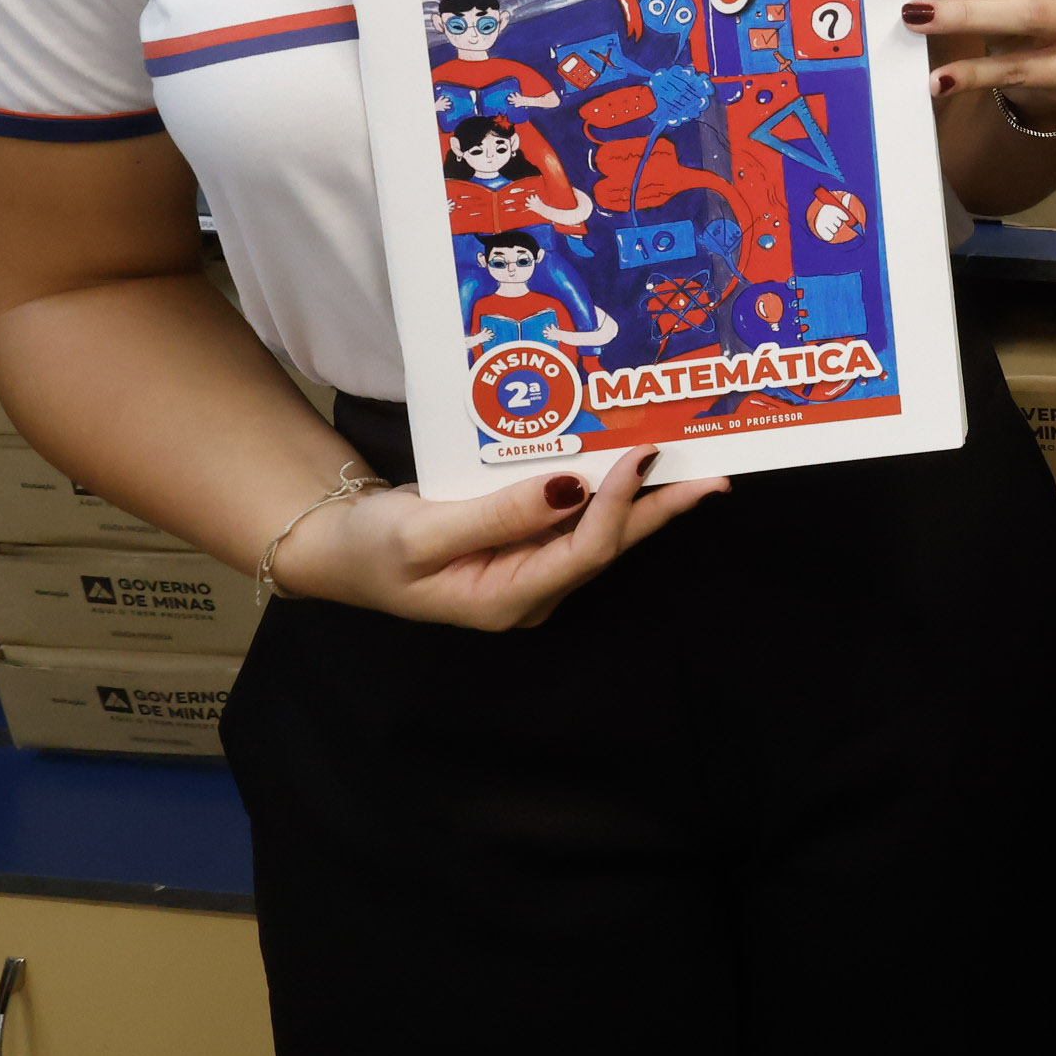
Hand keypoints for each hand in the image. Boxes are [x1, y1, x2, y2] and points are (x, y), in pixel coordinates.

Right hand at [273, 446, 725, 631]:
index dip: (620, 504)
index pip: (585, 551)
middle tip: (717, 477)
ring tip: (692, 466)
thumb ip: (497, 514)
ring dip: (644, 498)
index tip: (642, 456)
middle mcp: (533, 590)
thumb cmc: (372, 549)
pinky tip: (632, 463)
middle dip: (663, 509)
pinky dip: (607, 489)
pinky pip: (576, 516)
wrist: (338, 552)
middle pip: (611, 546)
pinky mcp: (524, 544)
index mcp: (508, 599)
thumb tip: (571, 487)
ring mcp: (530, 569)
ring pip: (601, 530)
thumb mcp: (423, 533)